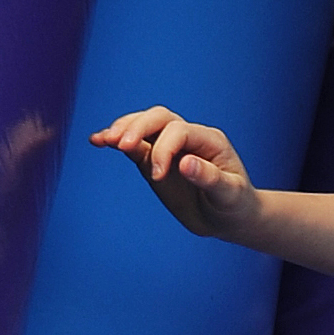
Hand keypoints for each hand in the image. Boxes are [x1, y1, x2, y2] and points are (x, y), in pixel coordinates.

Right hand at [90, 106, 259, 240]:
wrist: (230, 216)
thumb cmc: (235, 205)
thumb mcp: (230, 195)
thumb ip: (210, 179)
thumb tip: (185, 163)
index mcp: (210, 140)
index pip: (180, 131)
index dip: (164, 148)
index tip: (157, 177)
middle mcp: (189, 137)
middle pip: (159, 118)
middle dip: (138, 128)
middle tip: (121, 146)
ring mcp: (170, 145)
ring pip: (143, 125)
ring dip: (122, 129)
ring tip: (103, 140)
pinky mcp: (154, 158)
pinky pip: (135, 143)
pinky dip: (116, 140)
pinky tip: (98, 140)